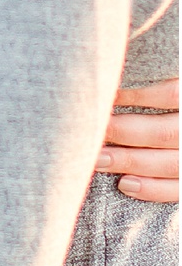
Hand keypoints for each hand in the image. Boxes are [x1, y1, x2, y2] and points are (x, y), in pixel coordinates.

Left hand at [97, 80, 176, 202]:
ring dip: (131, 162)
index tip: (106, 96)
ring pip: (172, 163)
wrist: (179, 135)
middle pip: (166, 133)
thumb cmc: (168, 104)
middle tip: (92, 131)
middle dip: (125, 132)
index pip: (172, 93)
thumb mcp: (171, 86)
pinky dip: (152, 189)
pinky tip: (124, 184)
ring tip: (97, 159)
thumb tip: (107, 76)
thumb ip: (153, 84)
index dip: (138, 95)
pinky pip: (179, 189)